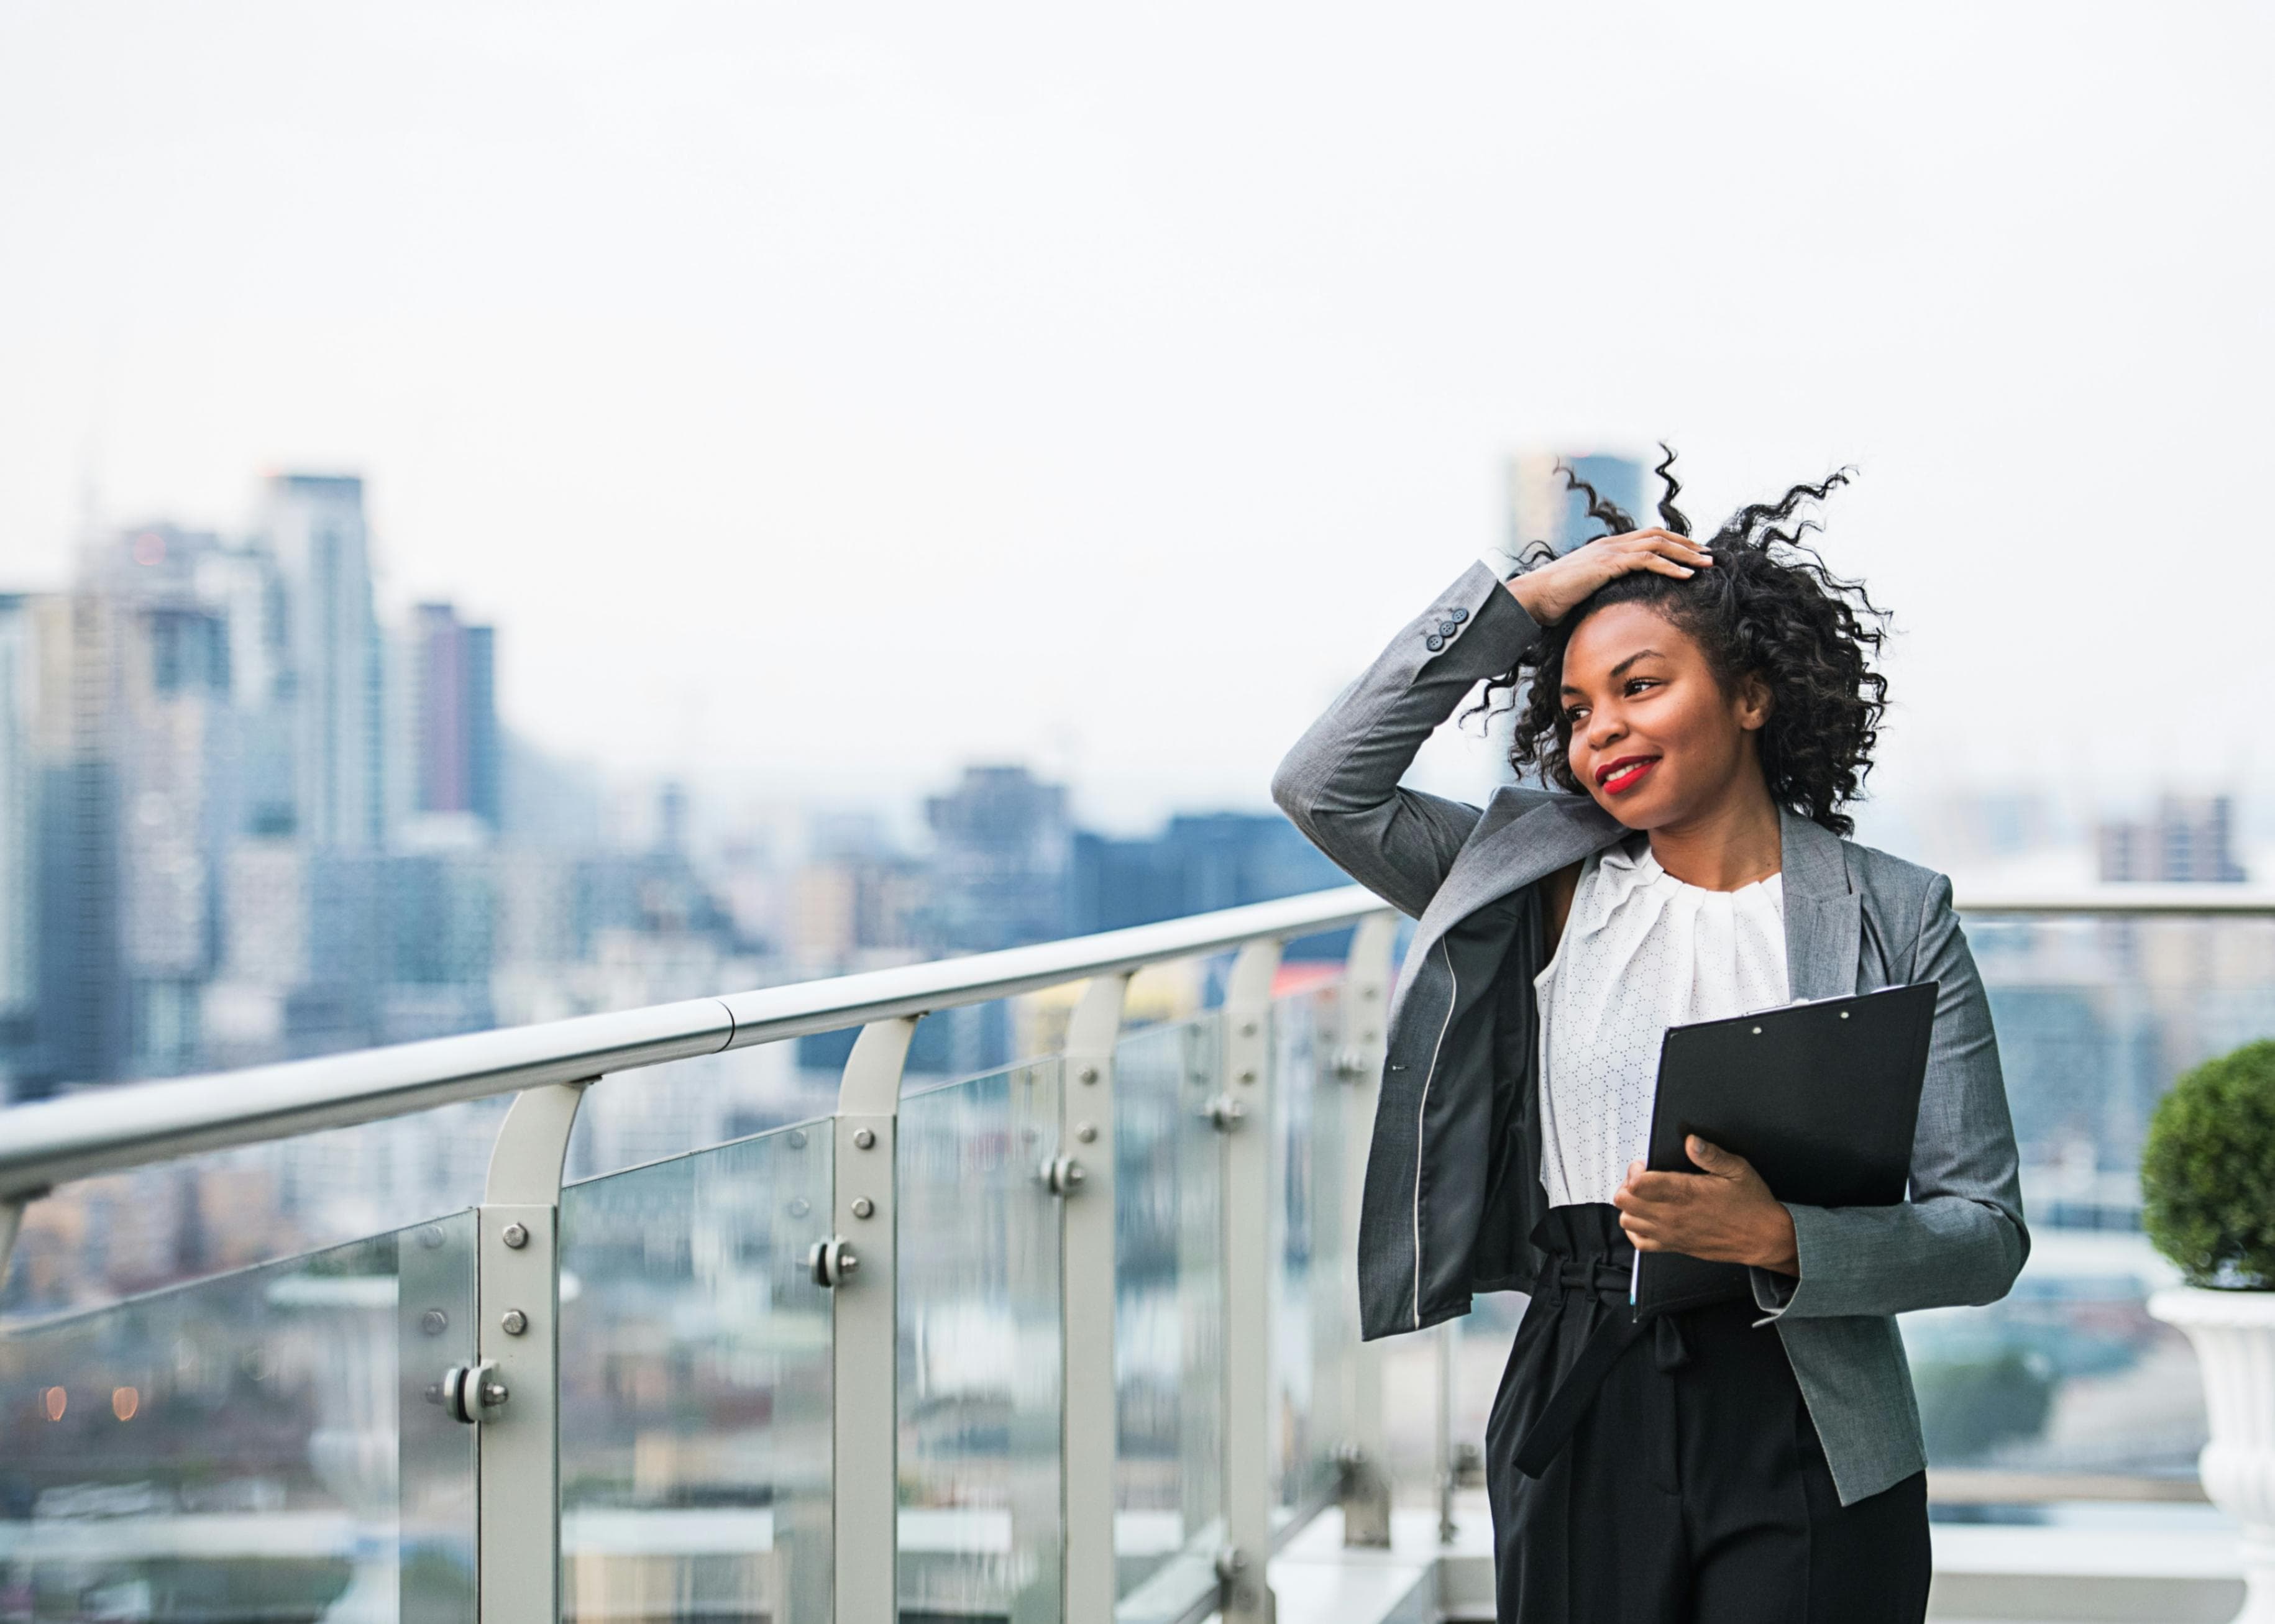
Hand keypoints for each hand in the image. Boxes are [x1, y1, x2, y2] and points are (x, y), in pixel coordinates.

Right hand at [1506, 528, 1713, 626]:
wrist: (1533, 597)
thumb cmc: (1554, 599)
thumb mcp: (1585, 590)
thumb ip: (1603, 588)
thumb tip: (1616, 602)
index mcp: (1607, 548)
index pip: (1648, 537)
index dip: (1674, 543)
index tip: (1693, 554)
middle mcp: (1611, 544)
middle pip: (1659, 536)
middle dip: (1687, 545)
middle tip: (1710, 556)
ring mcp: (1609, 551)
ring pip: (1658, 544)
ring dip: (1686, 553)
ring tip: (1707, 564)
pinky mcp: (1608, 564)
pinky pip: (1646, 560)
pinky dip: (1670, 565)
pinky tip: (1686, 575)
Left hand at [1613, 1135, 1798, 1274]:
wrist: (1764, 1239)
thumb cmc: (1752, 1204)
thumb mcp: (1738, 1170)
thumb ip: (1711, 1154)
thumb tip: (1691, 1141)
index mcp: (1686, 1193)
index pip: (1638, 1184)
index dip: (1635, 1170)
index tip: (1645, 1164)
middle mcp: (1674, 1215)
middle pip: (1625, 1201)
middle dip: (1628, 1184)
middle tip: (1642, 1177)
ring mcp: (1672, 1233)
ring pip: (1628, 1221)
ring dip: (1630, 1206)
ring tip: (1644, 1196)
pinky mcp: (1675, 1246)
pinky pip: (1640, 1243)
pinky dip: (1636, 1230)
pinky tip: (1646, 1218)